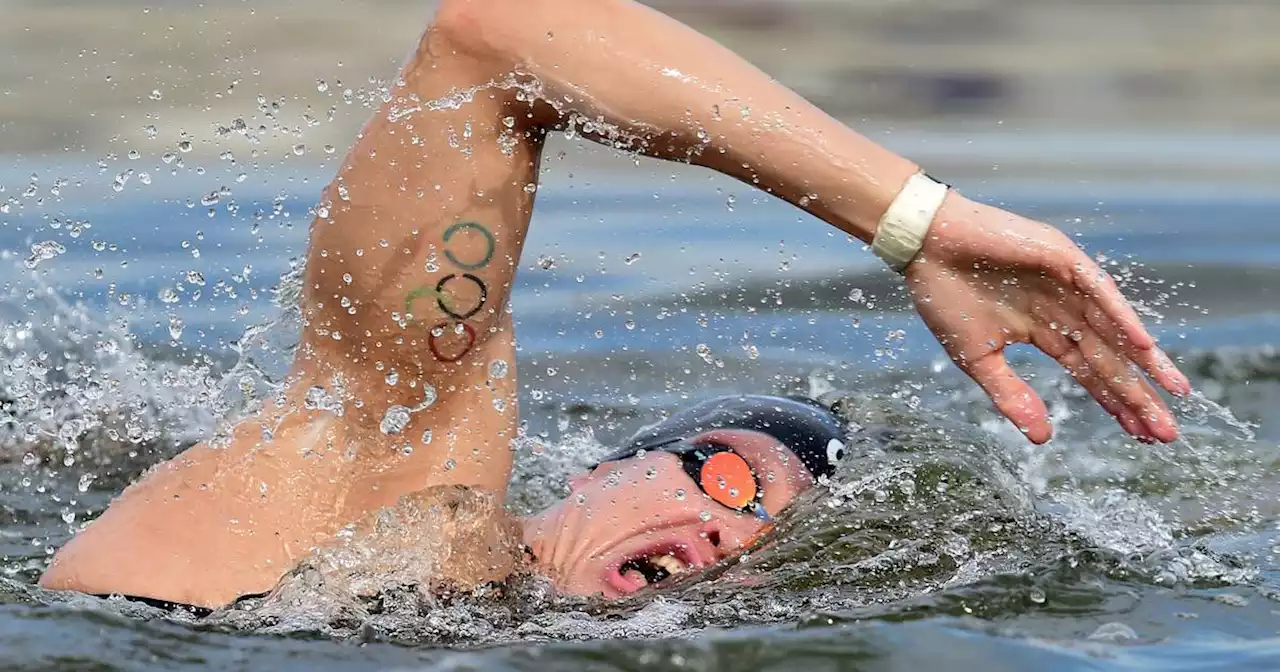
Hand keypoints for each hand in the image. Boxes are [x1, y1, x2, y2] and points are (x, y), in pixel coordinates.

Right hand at [904, 194, 1190, 443]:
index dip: (1115, 402)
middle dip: (1138, 393)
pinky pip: (1097, 289)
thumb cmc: (943, 294)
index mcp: (1043, 330)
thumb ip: (1009, 394)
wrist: (924, 244)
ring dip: (1143, 358)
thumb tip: (1042, 438)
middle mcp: (1062, 308)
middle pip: (1109, 357)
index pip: (1088, 371)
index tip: (1142, 435)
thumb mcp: (976, 358)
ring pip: (1113, 326)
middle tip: (1168, 431)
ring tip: (1174, 390)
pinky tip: (1142, 343)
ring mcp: (1065, 282)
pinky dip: (1120, 315)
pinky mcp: (1059, 257)